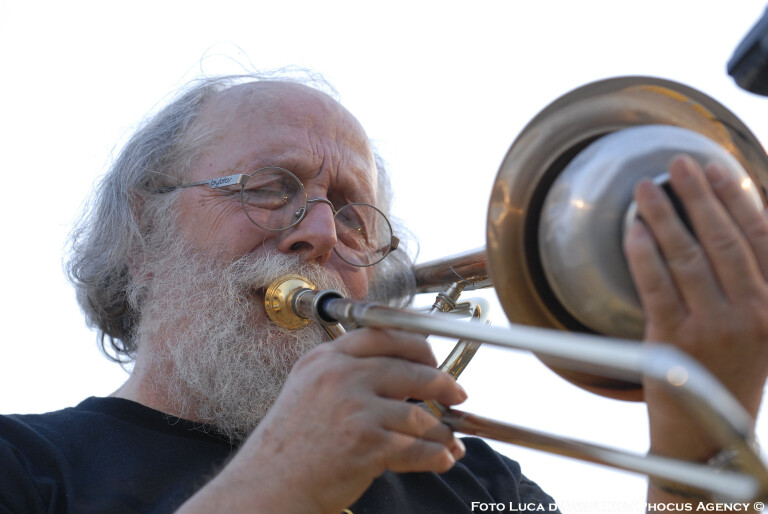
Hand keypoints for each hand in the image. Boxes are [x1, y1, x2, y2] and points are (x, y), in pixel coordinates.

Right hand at [179, 328, 466, 512]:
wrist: (269, 484)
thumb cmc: (287, 445)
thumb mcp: (307, 390)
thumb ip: (342, 373)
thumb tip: (393, 371)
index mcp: (326, 359)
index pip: (382, 334)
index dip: (415, 343)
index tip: (431, 356)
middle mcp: (340, 376)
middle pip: (410, 369)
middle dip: (441, 382)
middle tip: (454, 392)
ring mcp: (355, 407)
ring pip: (418, 413)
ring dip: (441, 429)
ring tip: (449, 438)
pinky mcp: (367, 442)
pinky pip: (415, 447)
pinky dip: (435, 455)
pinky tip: (442, 458)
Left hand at [624, 154, 767, 459]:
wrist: (711, 435)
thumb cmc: (730, 372)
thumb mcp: (758, 328)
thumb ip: (753, 284)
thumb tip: (728, 224)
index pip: (761, 238)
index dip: (738, 198)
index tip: (717, 167)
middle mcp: (753, 313)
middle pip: (723, 239)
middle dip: (699, 194)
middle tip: (678, 163)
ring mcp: (714, 328)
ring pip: (686, 256)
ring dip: (663, 216)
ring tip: (645, 188)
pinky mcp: (675, 341)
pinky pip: (655, 284)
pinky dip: (642, 253)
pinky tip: (631, 230)